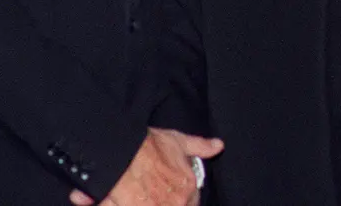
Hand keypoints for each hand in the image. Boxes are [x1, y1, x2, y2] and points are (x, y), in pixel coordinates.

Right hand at [69, 128, 223, 205]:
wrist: (122, 151)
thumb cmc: (148, 145)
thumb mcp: (177, 141)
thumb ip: (200, 146)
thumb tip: (218, 146)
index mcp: (187, 188)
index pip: (192, 203)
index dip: (183, 198)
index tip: (173, 194)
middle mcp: (175, 202)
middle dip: (168, 200)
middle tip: (157, 192)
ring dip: (153, 201)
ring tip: (145, 194)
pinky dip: (135, 204)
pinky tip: (132, 199)